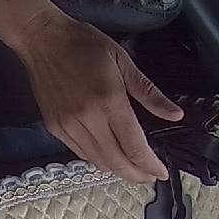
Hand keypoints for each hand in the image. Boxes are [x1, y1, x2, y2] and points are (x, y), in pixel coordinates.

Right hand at [10, 11, 183, 183]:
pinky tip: (107, 156)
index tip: (160, 173)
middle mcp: (87, 119)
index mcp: (109, 102)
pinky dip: (96, 159)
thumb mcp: (123, 62)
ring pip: (96, 161)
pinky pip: (80, 152)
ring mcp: (68, 126)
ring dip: (116, 170)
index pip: (134, 145)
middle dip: (135, 174)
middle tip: (148, 177)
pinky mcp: (55, 128)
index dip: (149, 164)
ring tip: (131, 170)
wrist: (43, 41)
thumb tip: (175, 115)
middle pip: (115, 161)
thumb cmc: (84, 46)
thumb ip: (149, 93)